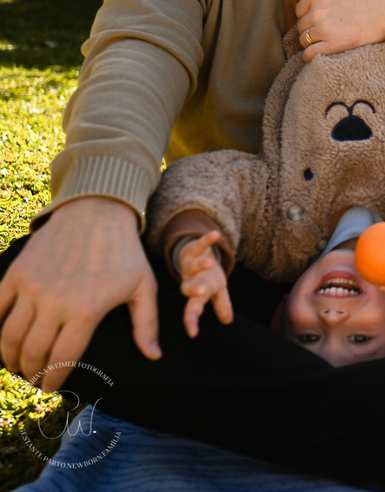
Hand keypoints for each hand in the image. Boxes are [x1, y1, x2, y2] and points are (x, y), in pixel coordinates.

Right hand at [0, 197, 160, 390]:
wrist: (97, 213)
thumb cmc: (124, 252)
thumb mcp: (144, 287)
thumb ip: (146, 325)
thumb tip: (154, 356)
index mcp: (86, 311)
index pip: (62, 359)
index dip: (54, 379)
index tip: (52, 387)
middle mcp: (55, 303)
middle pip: (33, 353)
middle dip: (31, 372)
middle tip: (34, 379)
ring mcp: (32, 288)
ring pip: (10, 337)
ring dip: (10, 358)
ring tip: (18, 365)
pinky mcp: (17, 274)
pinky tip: (3, 340)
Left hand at [176, 231, 233, 337]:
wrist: (195, 253)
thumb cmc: (206, 275)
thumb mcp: (216, 289)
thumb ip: (221, 304)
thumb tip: (228, 321)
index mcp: (196, 293)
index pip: (193, 309)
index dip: (192, 320)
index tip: (193, 332)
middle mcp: (191, 280)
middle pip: (189, 287)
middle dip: (195, 289)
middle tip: (201, 291)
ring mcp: (191, 263)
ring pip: (193, 266)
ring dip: (201, 264)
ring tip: (210, 262)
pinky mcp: (194, 248)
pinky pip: (200, 243)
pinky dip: (207, 239)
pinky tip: (216, 235)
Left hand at [295, 0, 384, 60]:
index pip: (300, 9)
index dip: (309, 14)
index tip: (322, 18)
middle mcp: (317, 11)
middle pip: (302, 26)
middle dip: (311, 29)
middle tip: (326, 31)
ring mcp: (325, 29)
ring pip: (305, 40)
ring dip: (313, 42)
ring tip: (325, 43)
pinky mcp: (335, 45)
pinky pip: (312, 54)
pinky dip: (313, 56)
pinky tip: (322, 54)